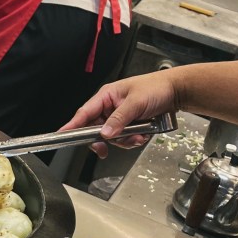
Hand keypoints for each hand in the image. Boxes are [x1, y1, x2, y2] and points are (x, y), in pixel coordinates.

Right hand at [58, 70, 180, 157]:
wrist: (176, 91)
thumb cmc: (156, 88)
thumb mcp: (136, 103)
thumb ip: (119, 119)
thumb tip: (104, 133)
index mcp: (106, 96)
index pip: (84, 113)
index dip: (72, 125)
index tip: (61, 135)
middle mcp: (110, 107)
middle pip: (96, 130)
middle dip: (105, 139)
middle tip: (104, 149)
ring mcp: (119, 117)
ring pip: (111, 137)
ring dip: (124, 140)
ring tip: (139, 135)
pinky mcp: (129, 124)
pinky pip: (124, 139)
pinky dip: (132, 140)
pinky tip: (142, 134)